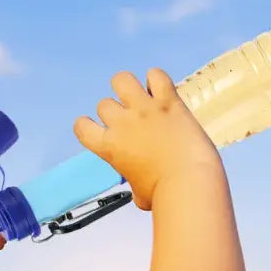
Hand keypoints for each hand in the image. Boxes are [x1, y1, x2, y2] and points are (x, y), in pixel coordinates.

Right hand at [74, 68, 221, 210]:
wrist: (189, 183)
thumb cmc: (165, 195)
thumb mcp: (139, 194)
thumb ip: (134, 183)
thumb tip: (140, 193)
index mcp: (108, 147)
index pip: (81, 126)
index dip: (88, 126)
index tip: (103, 131)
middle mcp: (121, 124)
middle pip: (104, 104)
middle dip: (116, 112)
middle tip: (134, 124)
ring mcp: (144, 109)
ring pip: (121, 79)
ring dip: (128, 87)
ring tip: (141, 98)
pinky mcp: (168, 102)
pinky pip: (156, 75)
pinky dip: (157, 80)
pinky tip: (163, 93)